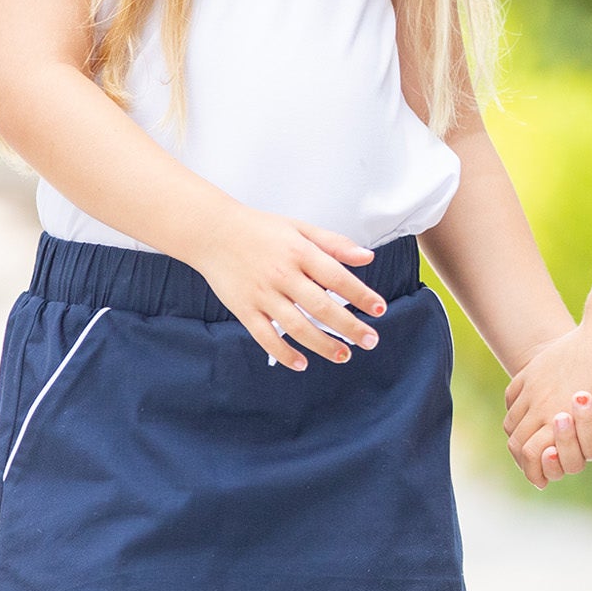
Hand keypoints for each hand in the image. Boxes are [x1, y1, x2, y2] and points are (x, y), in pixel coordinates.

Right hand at [196, 208, 388, 370]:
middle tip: (370, 341)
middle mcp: (282, 275)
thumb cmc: (261, 229)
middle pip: (321, 307)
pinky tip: (301, 363)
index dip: (361, 295)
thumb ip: (334, 243)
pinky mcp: (244, 309)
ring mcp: (262, 294)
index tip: (379, 310)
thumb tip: (367, 257)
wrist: (212, 232)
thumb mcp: (300, 227)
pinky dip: (283, 353)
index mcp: (299, 252)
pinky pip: (265, 337)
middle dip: (349, 327)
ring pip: (296, 326)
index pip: (337, 277)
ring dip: (322, 345)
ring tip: (343, 356)